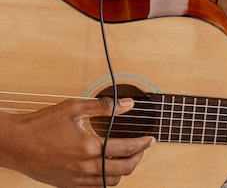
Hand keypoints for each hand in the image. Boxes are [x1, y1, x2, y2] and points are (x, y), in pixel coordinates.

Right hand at [1, 96, 154, 186]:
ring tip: (127, 156)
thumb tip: (127, 104)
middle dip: (138, 158)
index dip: (142, 144)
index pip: (126, 149)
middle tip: (143, 147)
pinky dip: (107, 178)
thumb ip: (104, 106)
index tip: (151, 138)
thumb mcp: (75, 107)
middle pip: (123, 170)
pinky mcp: (69, 185)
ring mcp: (77, 180)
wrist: (18, 144)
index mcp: (89, 147)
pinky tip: (107, 166)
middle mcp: (86, 167)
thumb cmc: (42, 125)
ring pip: (111, 182)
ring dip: (123, 170)